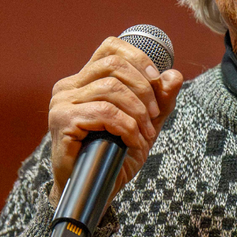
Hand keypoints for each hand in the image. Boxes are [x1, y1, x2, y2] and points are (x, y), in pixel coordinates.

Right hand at [47, 36, 182, 206]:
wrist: (94, 189)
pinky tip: (134, 142)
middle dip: (144, 89)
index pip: (111, 47)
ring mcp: (62, 102)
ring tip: (146, 134)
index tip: (157, 81)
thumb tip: (175, 75)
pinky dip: (127, 127)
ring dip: (138, 112)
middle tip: (154, 116)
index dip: (138, 58)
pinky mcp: (62, 121)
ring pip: (111, 89)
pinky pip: (105, 113)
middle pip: (114, 65)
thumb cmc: (114, 154)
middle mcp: (69, 85)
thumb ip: (160, 100)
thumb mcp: (145, 124)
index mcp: (85, 79)